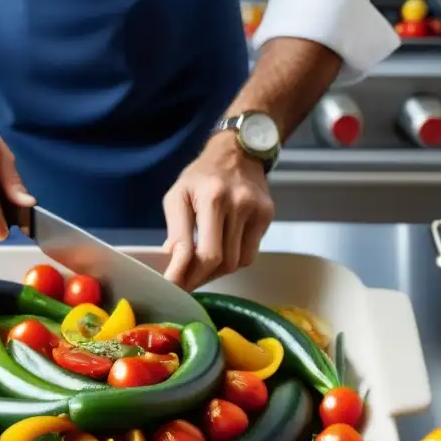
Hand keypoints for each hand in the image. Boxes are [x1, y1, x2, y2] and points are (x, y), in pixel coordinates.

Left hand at [162, 131, 274, 291]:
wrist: (238, 152)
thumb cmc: (201, 176)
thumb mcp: (178, 195)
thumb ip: (176, 230)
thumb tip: (174, 264)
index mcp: (211, 198)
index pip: (201, 251)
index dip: (186, 274)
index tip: (173, 288)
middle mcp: (237, 204)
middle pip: (220, 260)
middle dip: (199, 277)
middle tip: (185, 283)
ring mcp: (256, 211)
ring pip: (237, 262)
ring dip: (216, 272)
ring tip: (201, 270)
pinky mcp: (267, 216)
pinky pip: (250, 254)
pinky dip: (234, 261)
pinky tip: (221, 255)